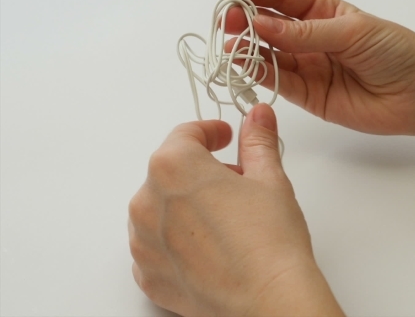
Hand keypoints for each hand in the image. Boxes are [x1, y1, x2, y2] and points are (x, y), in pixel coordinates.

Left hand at [128, 104, 342, 315]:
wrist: (269, 298)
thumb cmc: (269, 240)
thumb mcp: (269, 178)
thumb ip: (258, 140)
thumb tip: (258, 117)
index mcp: (173, 166)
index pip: (186, 135)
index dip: (210, 132)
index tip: (224, 138)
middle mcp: (147, 201)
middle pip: (172, 171)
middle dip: (202, 172)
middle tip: (236, 184)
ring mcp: (143, 241)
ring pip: (161, 208)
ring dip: (186, 205)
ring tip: (224, 220)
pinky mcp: (148, 274)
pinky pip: (156, 245)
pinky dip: (177, 241)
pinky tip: (209, 247)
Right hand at [225, 0, 414, 134]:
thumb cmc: (395, 52)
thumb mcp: (351, 31)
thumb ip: (306, 33)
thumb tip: (262, 26)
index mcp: (324, 12)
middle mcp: (311, 38)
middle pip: (271, 26)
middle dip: (247, 20)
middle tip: (228, 20)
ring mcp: (308, 66)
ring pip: (269, 54)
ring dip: (248, 48)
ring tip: (231, 44)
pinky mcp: (308, 95)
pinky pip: (279, 81)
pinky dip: (260, 73)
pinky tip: (245, 63)